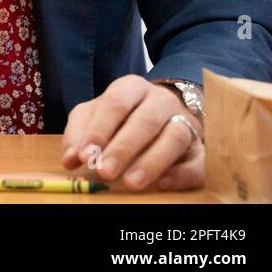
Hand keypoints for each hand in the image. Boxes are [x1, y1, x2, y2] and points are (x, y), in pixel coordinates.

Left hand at [61, 74, 203, 190]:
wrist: (162, 114)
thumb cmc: (121, 115)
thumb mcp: (94, 115)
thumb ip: (79, 133)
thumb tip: (70, 159)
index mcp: (131, 87)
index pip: (115, 103)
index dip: (99, 130)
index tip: (84, 155)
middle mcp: (161, 100)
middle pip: (145, 121)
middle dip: (123, 148)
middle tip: (104, 172)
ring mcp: (185, 122)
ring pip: (174, 138)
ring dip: (151, 163)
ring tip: (130, 183)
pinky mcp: (200, 147)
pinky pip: (199, 161)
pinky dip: (182, 174)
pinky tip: (162, 185)